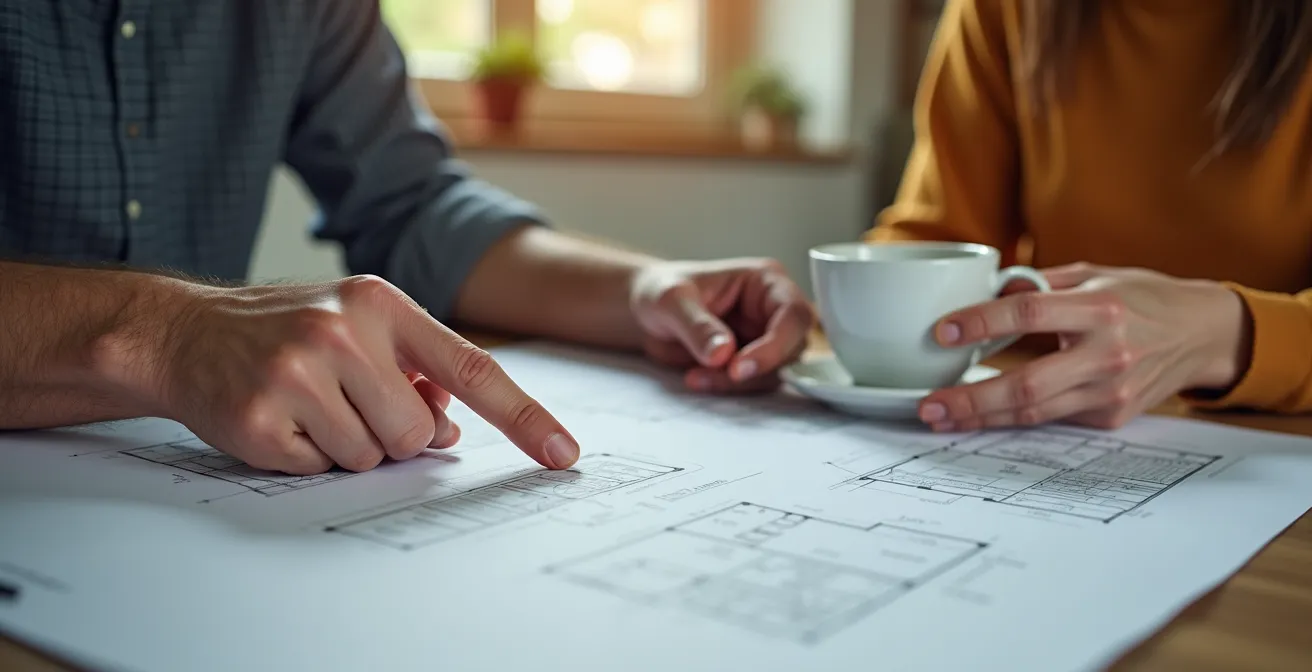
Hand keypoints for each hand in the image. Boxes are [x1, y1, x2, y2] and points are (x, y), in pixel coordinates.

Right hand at [148, 275, 577, 474]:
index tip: (564, 452)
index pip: (471, 368)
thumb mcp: (358, 328)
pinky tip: (280, 418)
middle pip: (416, 434)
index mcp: (381, 302)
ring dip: (346, 447)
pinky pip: (319, 470)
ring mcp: (299, 372)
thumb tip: (451, 432)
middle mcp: (343, 330)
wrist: (184, 331)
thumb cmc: (286, 331)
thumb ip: (415, 372)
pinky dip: (305, 458)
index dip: (523, 416)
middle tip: (344, 403)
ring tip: (308, 406)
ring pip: (371, 458)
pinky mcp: (263, 416)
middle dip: (391, 436)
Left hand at [629, 258, 814, 392]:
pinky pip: (753, 384)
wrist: (644, 313)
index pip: (793, 314)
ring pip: (774, 372)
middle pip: (792, 348)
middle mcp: (772, 310)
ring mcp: (764, 338)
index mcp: (765, 282)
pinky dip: (727, 388)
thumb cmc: (660, 290)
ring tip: (694, 375)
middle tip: (719, 374)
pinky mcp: (751, 363)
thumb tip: (724, 353)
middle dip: (756, 369)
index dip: (776, 344)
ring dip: (737, 383)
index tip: (739, 367)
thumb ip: (698, 326)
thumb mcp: (671, 301)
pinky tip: (695, 378)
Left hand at [917, 263, 1250, 430]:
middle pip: (1027, 384)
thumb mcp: (1095, 275)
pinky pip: (1052, 418)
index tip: (942, 332)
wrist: (1203, 334)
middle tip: (929, 403)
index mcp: (1099, 309)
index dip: (982, 323)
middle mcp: (1106, 355)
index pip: (1028, 315)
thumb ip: (1040, 284)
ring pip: (1034, 412)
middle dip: (972, 398)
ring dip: (982, 417)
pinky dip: (1013, 418)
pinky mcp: (1110, 415)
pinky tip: (981, 416)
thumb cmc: (1144, 298)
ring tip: (941, 417)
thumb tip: (986, 288)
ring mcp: (1109, 392)